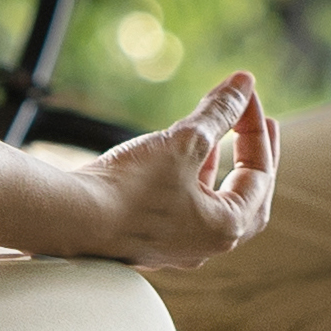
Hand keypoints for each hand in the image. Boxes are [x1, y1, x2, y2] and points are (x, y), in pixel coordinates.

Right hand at [82, 71, 275, 271]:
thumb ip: (219, 112)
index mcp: (226, 227)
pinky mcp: (146, 239)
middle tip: (260, 125)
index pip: (259, 174)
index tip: (244, 93)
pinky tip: (178, 158)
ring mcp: (175, 246)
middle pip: (245, 197)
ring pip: (211, 203)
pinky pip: (183, 208)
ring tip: (219, 135)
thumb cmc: (131, 187)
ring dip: (218, 166)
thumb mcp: (185, 141)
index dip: (255, 128)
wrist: (70, 219)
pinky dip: (191, 179)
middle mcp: (206, 246)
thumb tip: (244, 83)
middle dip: (253, 156)